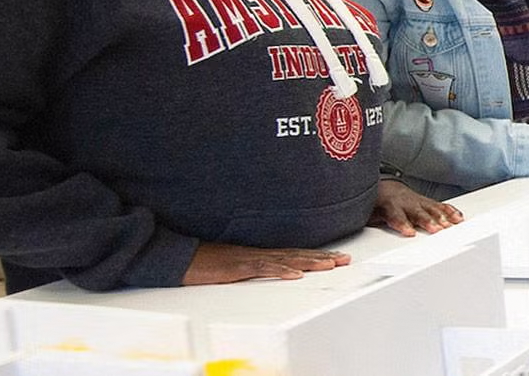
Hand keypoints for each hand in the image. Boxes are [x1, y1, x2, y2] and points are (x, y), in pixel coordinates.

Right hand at [182, 242, 348, 284]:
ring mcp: (251, 258)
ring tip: (331, 264)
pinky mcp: (239, 266)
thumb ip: (254, 269)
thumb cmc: (206, 263)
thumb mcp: (235, 268)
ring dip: (310, 262)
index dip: (317, 255)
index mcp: (260, 255)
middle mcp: (260, 254)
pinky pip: (263, 268)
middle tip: (346, 259)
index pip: (295, 254)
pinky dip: (281, 271)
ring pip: (287, 259)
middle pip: (298, 254)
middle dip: (323, 257)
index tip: (337, 257)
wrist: (183, 258)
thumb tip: (271, 274)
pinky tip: (295, 274)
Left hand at [369, 178, 461, 236]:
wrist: (384, 186)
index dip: (403, 223)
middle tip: (436, 229)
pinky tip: (457, 218)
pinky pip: (440, 205)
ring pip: (431, 208)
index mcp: (389, 204)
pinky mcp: (426, 201)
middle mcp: (406, 201)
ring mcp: (418, 200)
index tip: (409, 232)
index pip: (396, 215)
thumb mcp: (367, 212)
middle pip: (418, 212)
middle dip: (428, 221)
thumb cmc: (375, 202)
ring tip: (451, 225)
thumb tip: (361, 230)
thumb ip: (369, 221)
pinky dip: (449, 211)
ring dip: (442, 217)